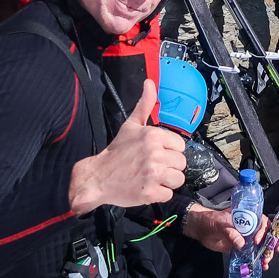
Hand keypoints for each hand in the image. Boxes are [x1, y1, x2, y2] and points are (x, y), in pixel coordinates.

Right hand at [68, 80, 186, 213]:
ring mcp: (154, 174)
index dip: (169, 151)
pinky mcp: (151, 193)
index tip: (156, 154)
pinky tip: (147, 188)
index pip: (180, 146)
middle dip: (169, 167)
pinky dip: (159, 194)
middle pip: (181, 164)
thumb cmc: (116, 152)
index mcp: (154, 136)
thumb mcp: (131, 125)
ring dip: (167, 181)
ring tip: (151, 177)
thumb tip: (150, 82)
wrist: (98, 177)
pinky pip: (169, 194)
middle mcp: (156, 154)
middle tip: (152, 167)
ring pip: (178, 179)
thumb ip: (145, 104)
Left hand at [181, 204, 275, 269]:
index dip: (264, 230)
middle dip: (271, 244)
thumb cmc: (211, 221)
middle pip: (266, 235)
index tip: (258, 240)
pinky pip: (253, 253)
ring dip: (266, 253)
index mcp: (247, 218)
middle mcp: (250, 228)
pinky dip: (259, 259)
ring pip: (261, 245)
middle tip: (270, 253)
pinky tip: (262, 266)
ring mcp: (246, 239)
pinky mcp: (241, 248)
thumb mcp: (220, 223)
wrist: (202, 230)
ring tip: (266, 262)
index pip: (262, 222)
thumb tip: (240, 242)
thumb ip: (229, 231)